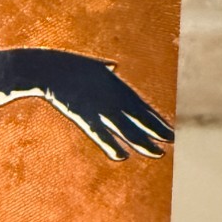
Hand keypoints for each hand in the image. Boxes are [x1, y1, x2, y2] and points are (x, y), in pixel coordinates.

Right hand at [20, 51, 174, 161]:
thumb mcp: (92, 65)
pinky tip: (122, 156)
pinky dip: (111, 145)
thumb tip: (113, 66)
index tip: (171, 132)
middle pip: (140, 119)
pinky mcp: (84, 116)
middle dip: (158, 131)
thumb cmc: (67, 66)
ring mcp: (100, 108)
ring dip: (143, 143)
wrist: (47, 68)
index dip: (158, 121)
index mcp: (117, 87)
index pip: (143, 108)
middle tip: (174, 142)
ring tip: (159, 154)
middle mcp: (113, 98)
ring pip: (127, 129)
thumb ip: (105, 68)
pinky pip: (100, 135)